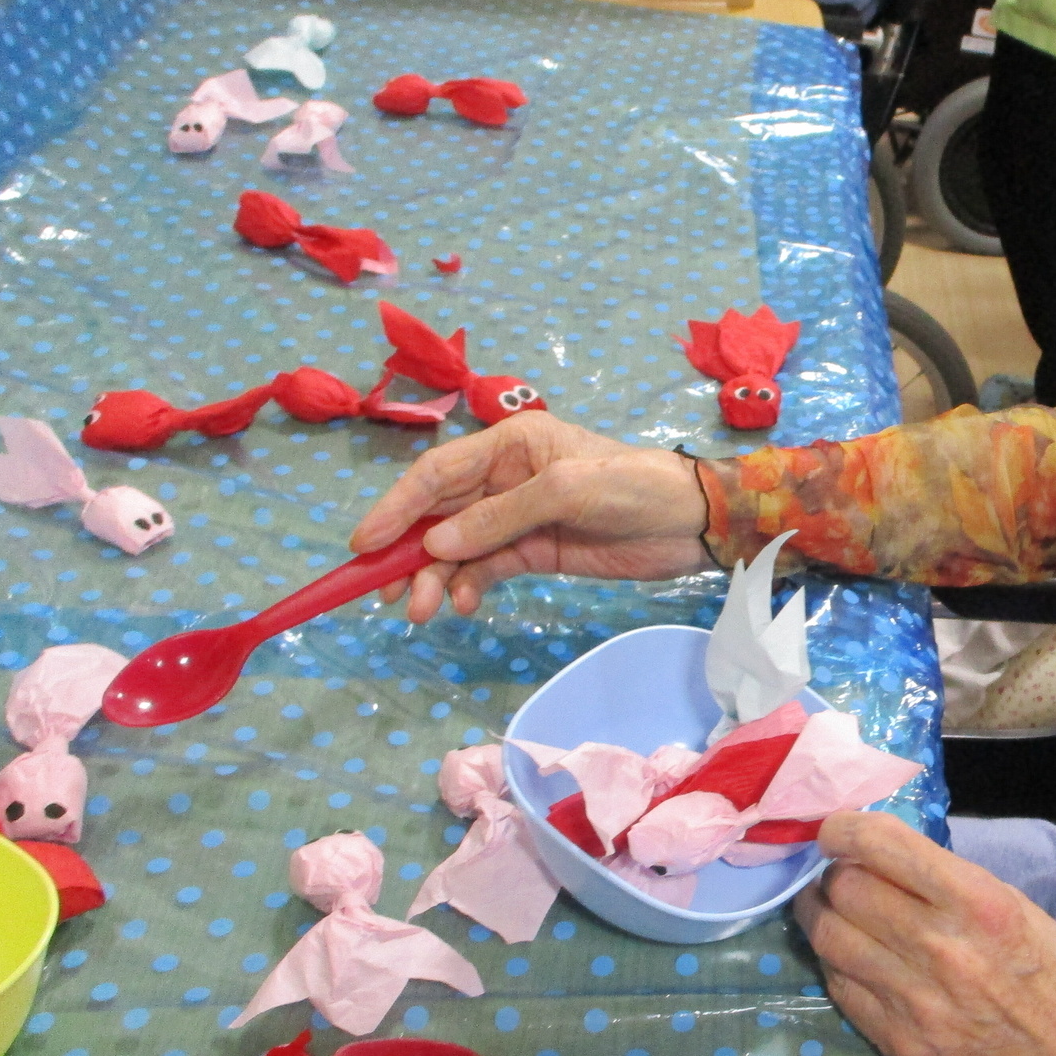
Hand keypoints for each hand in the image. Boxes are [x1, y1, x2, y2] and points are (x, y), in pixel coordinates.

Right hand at [349, 414, 714, 622]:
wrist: (691, 522)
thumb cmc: (634, 487)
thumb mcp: (567, 491)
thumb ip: (499, 517)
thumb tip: (434, 545)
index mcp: (509, 445)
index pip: (436, 474)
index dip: (396, 507)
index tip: (364, 544)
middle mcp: (505, 478)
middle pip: (437, 515)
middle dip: (407, 554)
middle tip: (386, 595)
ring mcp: (518, 518)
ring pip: (457, 549)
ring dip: (434, 578)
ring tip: (423, 610)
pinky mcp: (535, 552)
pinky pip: (485, 570)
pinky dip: (467, 586)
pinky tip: (462, 603)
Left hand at [798, 813, 1055, 1055]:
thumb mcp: (1015, 905)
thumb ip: (947, 880)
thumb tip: (881, 854)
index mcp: (977, 902)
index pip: (880, 847)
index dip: (843, 829)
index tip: (834, 829)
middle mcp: (939, 947)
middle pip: (845, 889)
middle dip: (835, 873)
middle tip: (841, 873)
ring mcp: (914, 1001)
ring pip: (829, 937)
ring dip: (823, 915)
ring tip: (833, 908)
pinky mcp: (899, 1042)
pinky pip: (841, 988)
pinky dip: (839, 963)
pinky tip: (854, 956)